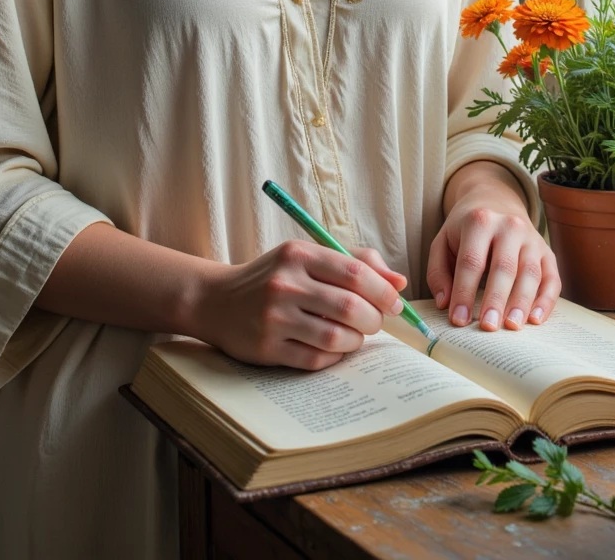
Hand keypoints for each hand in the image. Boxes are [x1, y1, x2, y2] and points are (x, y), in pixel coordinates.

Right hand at [189, 242, 406, 370]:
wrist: (216, 301)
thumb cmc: (273, 277)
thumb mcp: (306, 256)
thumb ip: (354, 262)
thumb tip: (398, 283)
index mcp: (298, 254)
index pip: (354, 272)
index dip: (382, 292)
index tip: (394, 304)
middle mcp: (285, 283)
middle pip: (350, 307)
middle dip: (373, 320)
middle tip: (375, 323)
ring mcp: (274, 318)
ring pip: (336, 337)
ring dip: (355, 341)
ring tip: (354, 336)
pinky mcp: (267, 348)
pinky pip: (316, 359)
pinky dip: (334, 356)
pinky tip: (333, 348)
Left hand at [428, 163, 559, 331]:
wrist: (496, 201)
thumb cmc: (465, 230)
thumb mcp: (442, 242)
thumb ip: (438, 272)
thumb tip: (445, 303)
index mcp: (480, 221)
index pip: (471, 260)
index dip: (464, 291)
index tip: (458, 319)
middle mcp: (510, 226)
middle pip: (504, 266)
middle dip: (495, 299)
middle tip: (488, 327)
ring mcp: (532, 239)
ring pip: (530, 273)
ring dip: (522, 302)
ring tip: (512, 327)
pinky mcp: (547, 253)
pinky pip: (552, 278)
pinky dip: (546, 300)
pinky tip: (535, 319)